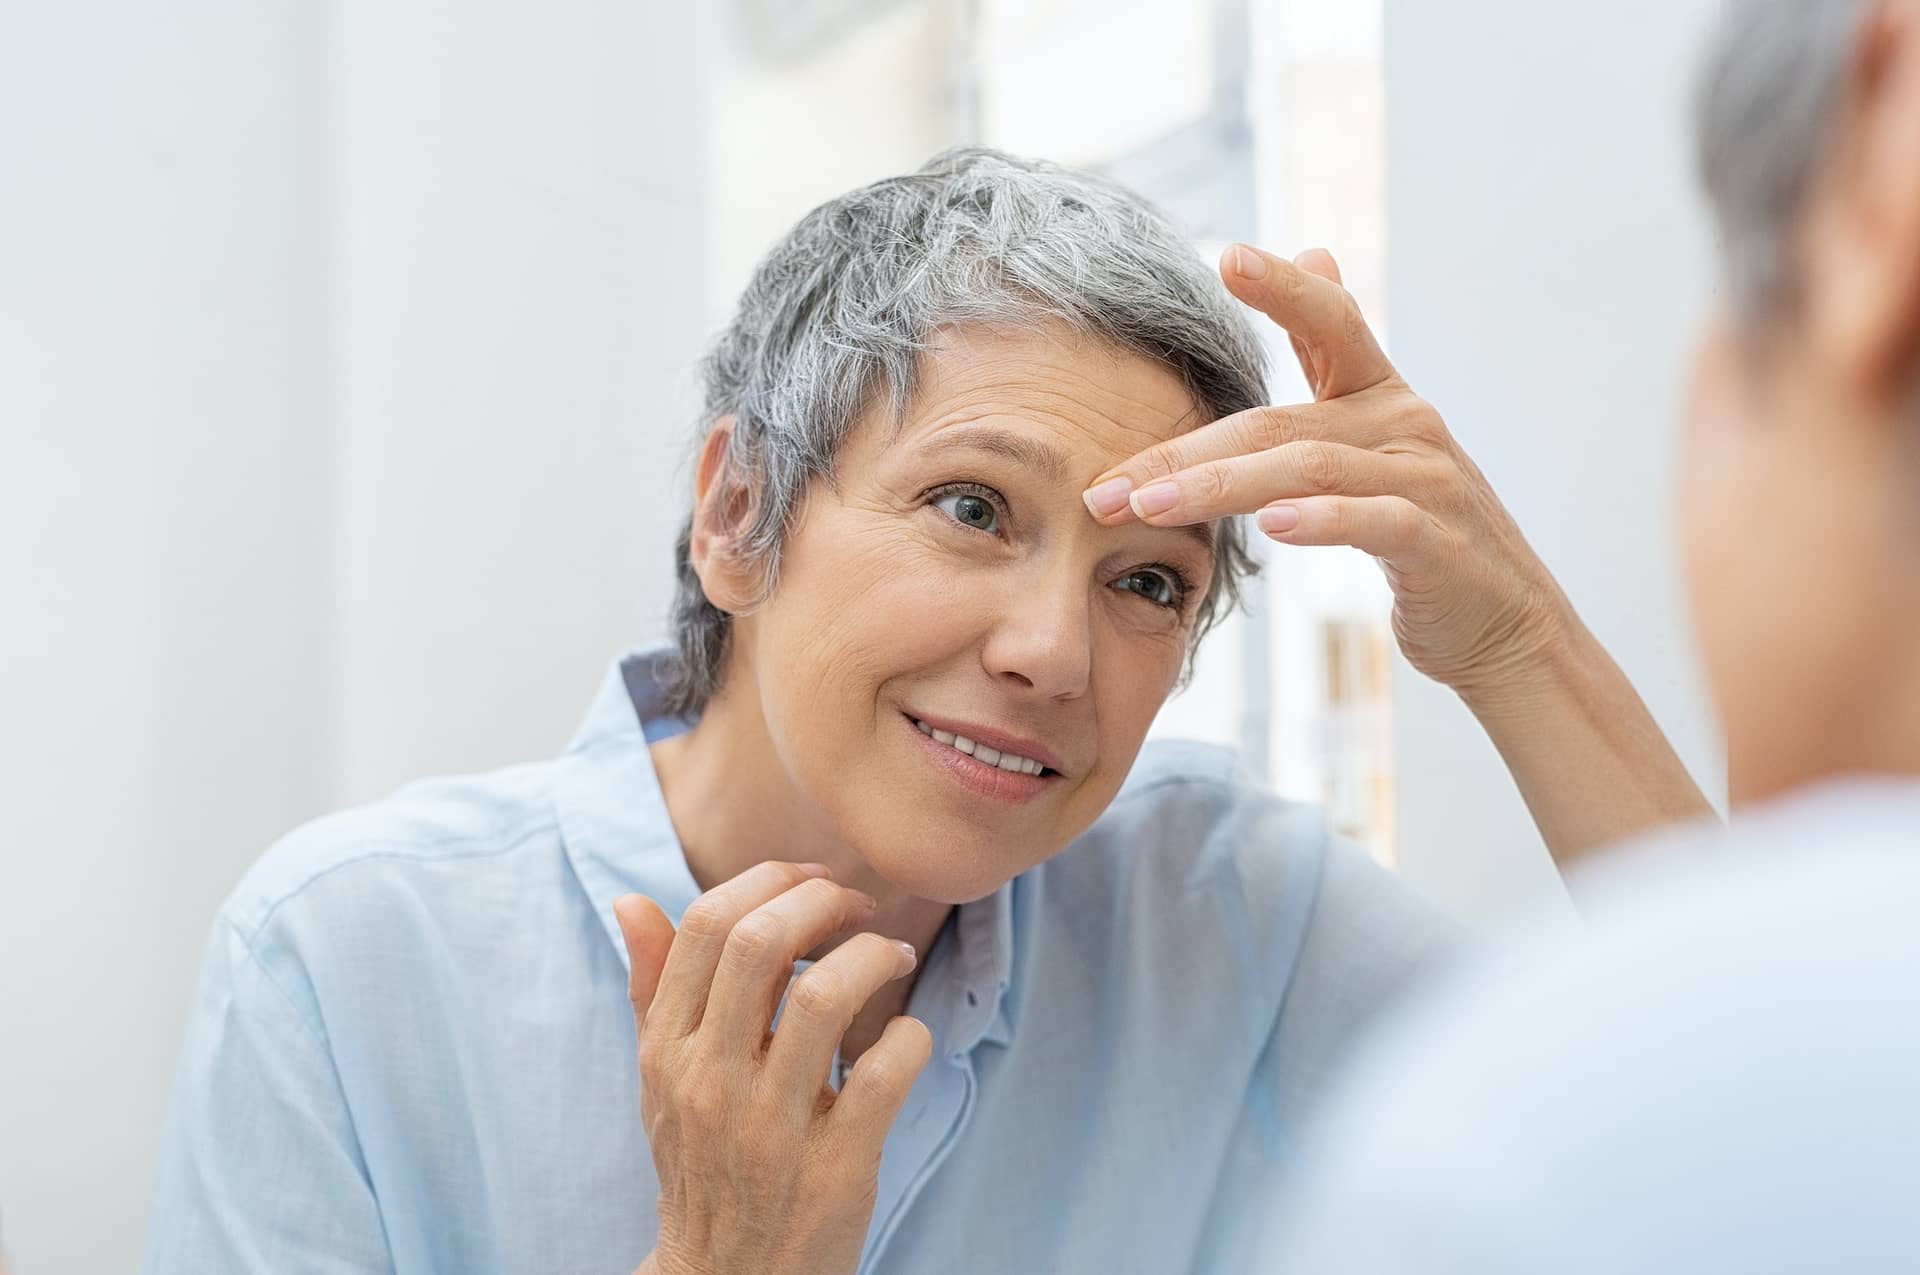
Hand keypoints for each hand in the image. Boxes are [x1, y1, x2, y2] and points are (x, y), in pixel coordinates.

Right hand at [618, 862, 932, 1274]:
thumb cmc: (701, 1163)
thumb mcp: (661, 1080)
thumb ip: (650, 989)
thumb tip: (633, 902)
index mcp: (667, 1051)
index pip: (706, 927)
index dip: (770, 881)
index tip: (815, 883)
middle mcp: (710, 1082)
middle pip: (762, 945)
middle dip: (823, 904)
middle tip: (859, 909)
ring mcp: (772, 1127)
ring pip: (826, 997)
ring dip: (872, 957)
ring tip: (890, 956)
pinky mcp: (835, 1167)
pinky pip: (883, 1074)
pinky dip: (908, 1037)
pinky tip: (904, 1038)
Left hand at [1083, 243, 1570, 703]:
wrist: (1503, 622)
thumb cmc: (1419, 534)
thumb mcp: (1376, 436)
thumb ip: (1335, 356)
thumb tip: (1313, 252)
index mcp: (1381, 396)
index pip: (1332, 324)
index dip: (1284, 290)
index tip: (1227, 258)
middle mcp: (1405, 424)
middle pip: (1277, 423)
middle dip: (1182, 453)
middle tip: (1106, 487)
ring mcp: (1426, 481)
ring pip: (1307, 469)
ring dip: (1218, 489)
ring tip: (1149, 508)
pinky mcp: (1438, 543)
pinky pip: (1372, 522)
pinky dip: (1320, 522)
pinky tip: (1272, 529)